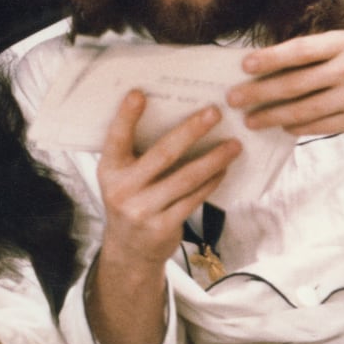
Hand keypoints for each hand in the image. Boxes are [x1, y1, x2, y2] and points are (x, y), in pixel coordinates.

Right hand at [85, 91, 239, 343]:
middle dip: (191, 131)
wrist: (129, 250)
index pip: (116, 138)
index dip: (126, 116)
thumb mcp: (122, 176)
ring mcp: (143, 210)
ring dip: (214, 159)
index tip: (139, 93)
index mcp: (109, 170)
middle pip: (162, 154)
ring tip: (234, 144)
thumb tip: (172, 114)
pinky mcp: (163, 226)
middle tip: (214, 112)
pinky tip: (224, 169)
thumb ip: (137, 152)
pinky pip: (194, 199)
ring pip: (186, 178)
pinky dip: (211, 182)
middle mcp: (122, 190)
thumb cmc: (130, 199)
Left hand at [229, 30, 343, 137]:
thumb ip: (312, 54)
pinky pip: (319, 126)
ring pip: (305, 109)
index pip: (301, 50)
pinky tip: (280, 126)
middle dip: (260, 93)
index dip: (271, 58)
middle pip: (297, 83)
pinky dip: (297, 126)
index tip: (244, 66)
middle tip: (234, 99)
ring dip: (272, 116)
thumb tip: (263, 65)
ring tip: (251, 120)